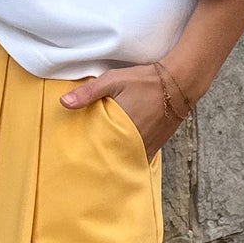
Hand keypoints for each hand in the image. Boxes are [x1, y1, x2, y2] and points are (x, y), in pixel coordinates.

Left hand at [59, 61, 191, 159]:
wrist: (179, 82)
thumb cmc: (145, 81)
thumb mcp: (114, 80)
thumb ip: (88, 92)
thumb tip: (63, 103)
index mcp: (122, 130)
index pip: (99, 150)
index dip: (88, 154)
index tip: (77, 156)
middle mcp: (135, 143)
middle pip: (113, 158)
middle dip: (101, 160)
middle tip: (86, 162)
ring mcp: (148, 146)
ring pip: (126, 160)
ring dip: (115, 160)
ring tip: (101, 161)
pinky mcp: (157, 146)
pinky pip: (139, 158)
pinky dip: (130, 158)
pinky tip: (121, 157)